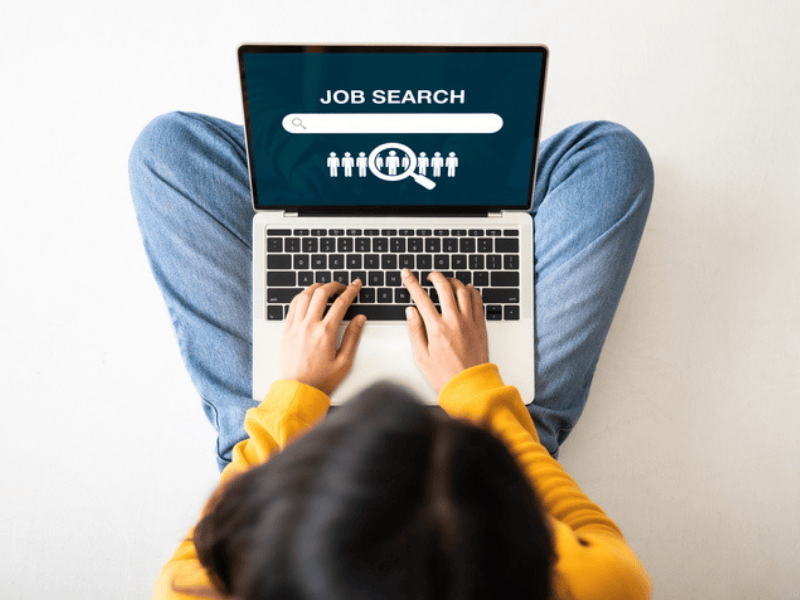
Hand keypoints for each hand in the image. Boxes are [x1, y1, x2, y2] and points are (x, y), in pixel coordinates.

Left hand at [275, 280, 366, 395]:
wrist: (297, 392)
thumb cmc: (320, 381)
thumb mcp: (344, 362)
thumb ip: (353, 337)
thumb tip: (360, 319)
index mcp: (325, 333)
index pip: (341, 303)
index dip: (351, 290)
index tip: (356, 285)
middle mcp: (308, 326)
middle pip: (321, 293)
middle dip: (333, 285)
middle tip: (341, 286)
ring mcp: (294, 327)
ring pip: (304, 296)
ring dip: (315, 288)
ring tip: (324, 289)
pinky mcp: (285, 331)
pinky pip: (292, 306)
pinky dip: (301, 298)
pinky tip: (307, 299)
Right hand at [402, 269, 488, 392]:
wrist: (469, 386)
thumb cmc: (445, 375)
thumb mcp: (421, 356)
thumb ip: (415, 330)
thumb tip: (411, 311)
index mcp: (436, 328)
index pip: (421, 298)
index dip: (412, 283)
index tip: (407, 274)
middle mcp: (454, 321)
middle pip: (444, 288)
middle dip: (435, 277)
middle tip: (431, 276)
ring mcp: (469, 322)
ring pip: (462, 291)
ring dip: (453, 282)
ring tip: (447, 282)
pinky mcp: (480, 326)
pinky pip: (478, 301)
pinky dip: (472, 291)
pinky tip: (467, 290)